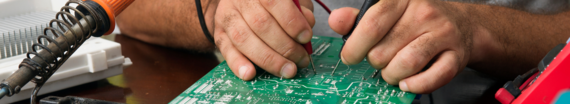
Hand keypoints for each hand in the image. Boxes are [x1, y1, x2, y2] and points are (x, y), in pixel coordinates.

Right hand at [214, 0, 315, 79]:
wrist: (243, 3)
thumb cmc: (274, 3)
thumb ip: (300, 10)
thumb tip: (306, 28)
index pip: (273, 2)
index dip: (291, 22)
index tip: (306, 37)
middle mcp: (240, 0)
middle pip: (261, 24)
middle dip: (285, 47)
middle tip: (301, 60)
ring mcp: (227, 17)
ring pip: (245, 40)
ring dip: (269, 59)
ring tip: (287, 70)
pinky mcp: (220, 34)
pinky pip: (227, 51)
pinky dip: (238, 64)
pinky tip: (250, 74)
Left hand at [329, 0, 471, 92]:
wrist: (463, 25)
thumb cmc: (417, 20)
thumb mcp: (388, 12)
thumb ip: (359, 18)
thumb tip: (336, 21)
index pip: (372, 24)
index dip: (355, 46)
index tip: (349, 57)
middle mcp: (424, 13)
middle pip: (384, 49)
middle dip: (374, 62)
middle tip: (378, 61)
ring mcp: (442, 34)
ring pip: (406, 63)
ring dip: (391, 75)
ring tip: (391, 72)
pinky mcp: (456, 55)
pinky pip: (433, 77)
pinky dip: (415, 85)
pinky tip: (406, 83)